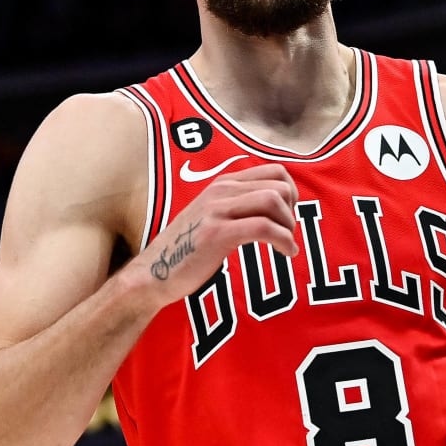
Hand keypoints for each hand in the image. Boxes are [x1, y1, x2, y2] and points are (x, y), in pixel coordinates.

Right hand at [135, 163, 299, 304]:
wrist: (152, 274)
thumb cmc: (186, 250)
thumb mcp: (212, 217)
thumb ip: (238, 206)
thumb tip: (277, 209)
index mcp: (223, 183)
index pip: (276, 171)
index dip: (291, 194)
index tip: (287, 218)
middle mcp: (220, 190)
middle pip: (279, 186)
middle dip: (292, 211)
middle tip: (286, 234)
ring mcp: (217, 210)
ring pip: (273, 201)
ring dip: (289, 225)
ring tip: (286, 245)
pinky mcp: (217, 234)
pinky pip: (264, 228)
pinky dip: (284, 241)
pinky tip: (286, 253)